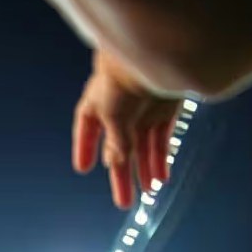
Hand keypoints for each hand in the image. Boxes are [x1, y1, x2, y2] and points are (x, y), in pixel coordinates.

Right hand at [72, 50, 181, 208]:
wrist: (157, 49)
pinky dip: (161, 158)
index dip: (86, 149)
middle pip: (119, 148)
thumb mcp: (112, 118)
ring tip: (147, 192)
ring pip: (143, 147)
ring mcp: (144, 108)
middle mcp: (119, 108)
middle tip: (124, 201)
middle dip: (122, 174)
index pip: (87, 131)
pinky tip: (161, 177)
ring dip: (145, 169)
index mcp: (97, 105)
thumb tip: (115, 163)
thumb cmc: (124, 78)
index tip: (84, 169)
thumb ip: (116, 144)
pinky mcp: (167, 109)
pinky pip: (162, 140)